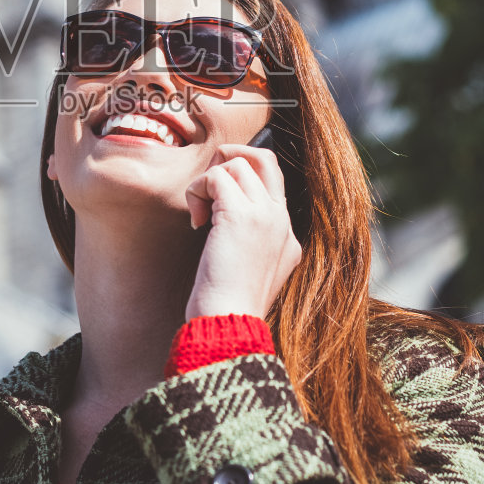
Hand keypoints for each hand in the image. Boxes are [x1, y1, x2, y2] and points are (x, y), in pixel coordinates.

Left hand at [184, 144, 301, 321]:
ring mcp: (264, 215)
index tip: (216, 204)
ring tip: (200, 214)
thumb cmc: (227, 307)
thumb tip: (217, 221)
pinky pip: (215, 176)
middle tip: (208, 188)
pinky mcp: (239, 215)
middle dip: (231, 159)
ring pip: (238, 163)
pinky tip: (195, 222)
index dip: (241, 182)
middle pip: (265, 159)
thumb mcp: (251, 275)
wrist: (229, 324)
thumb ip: (248, 246)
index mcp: (288, 239)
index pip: (272, 184)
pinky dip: (197, 190)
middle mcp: (281, 221)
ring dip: (207, 181)